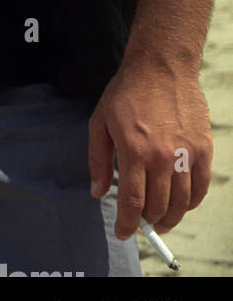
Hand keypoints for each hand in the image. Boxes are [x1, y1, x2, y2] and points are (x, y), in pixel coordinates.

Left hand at [87, 57, 213, 238]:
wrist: (160, 67)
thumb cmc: (125, 93)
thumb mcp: (100, 122)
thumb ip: (98, 160)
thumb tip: (98, 192)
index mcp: (133, 150)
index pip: (133, 202)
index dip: (128, 223)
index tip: (123, 232)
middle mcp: (162, 157)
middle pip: (159, 206)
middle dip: (148, 222)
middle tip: (142, 224)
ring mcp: (186, 154)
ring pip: (182, 202)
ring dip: (170, 217)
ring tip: (161, 220)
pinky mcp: (204, 149)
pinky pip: (200, 188)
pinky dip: (190, 203)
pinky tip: (180, 204)